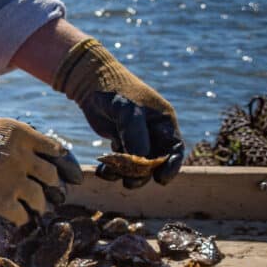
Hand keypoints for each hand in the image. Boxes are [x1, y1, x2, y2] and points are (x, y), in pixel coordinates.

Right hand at [0, 102, 81, 225]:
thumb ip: (18, 140)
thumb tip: (34, 156)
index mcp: (23, 135)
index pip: (57, 151)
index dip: (64, 165)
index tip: (66, 175)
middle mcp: (22, 156)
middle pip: (52, 177)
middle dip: (53, 188)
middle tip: (49, 194)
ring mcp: (11, 179)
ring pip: (40, 199)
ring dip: (38, 206)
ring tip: (34, 209)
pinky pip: (21, 215)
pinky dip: (20, 218)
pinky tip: (15, 217)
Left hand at [53, 38, 183, 187]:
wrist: (91, 84)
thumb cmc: (116, 92)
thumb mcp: (128, 112)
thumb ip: (136, 135)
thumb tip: (142, 161)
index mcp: (163, 122)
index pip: (175, 149)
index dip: (172, 166)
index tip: (161, 179)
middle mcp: (153, 131)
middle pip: (154, 161)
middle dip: (143, 174)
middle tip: (129, 182)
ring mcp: (136, 137)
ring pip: (136, 164)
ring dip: (124, 173)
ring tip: (109, 173)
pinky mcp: (120, 140)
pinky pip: (120, 161)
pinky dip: (112, 168)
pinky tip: (102, 170)